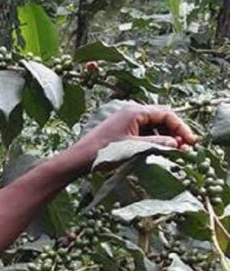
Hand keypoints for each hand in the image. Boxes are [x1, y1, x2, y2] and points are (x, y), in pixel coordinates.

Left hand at [66, 102, 197, 173]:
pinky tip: (158, 152)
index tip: (191, 142)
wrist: (78, 159)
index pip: (167, 114)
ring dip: (165, 138)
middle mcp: (132, 111)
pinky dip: (154, 140)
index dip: (181, 128)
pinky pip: (144, 132)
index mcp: (135, 111)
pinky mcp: (122, 129)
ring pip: (154, 126)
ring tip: (174, 153)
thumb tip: (177, 143)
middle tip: (186, 149)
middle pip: (162, 118)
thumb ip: (157, 144)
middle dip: (175, 133)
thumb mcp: (134, 148)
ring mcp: (126, 120)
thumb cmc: (103, 152)